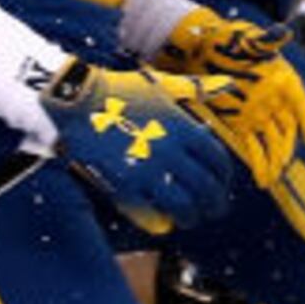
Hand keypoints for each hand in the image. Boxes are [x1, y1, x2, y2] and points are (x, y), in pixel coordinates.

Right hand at [46, 60, 237, 230]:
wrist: (77, 102)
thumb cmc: (119, 90)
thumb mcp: (161, 85)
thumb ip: (195, 87)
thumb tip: (227, 83)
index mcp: (182, 128)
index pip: (218, 160)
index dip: (224, 177)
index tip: (221, 183)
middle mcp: (171, 151)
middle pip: (207, 187)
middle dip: (215, 203)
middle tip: (213, 210)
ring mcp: (148, 170)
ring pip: (184, 205)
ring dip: (191, 216)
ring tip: (189, 218)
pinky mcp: (126, 185)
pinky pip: (152, 212)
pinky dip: (162, 220)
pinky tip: (163, 220)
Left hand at [148, 11, 304, 185]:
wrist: (205, 47)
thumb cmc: (230, 39)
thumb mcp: (249, 38)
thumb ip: (266, 40)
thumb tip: (283, 31)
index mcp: (283, 80)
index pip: (299, 102)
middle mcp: (275, 100)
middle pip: (286, 128)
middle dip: (285, 148)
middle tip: (282, 165)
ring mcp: (259, 113)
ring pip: (272, 141)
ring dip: (273, 160)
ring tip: (271, 179)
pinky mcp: (241, 123)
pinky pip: (253, 144)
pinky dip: (257, 160)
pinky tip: (260, 177)